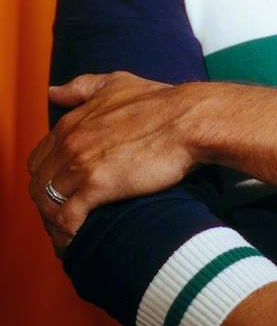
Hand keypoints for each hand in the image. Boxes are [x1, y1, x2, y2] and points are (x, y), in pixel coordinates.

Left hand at [28, 71, 206, 251]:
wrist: (189, 120)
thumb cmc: (159, 102)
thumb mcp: (116, 84)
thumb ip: (81, 87)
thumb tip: (52, 92)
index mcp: (71, 122)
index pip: (38, 160)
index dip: (46, 178)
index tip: (61, 191)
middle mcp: (70, 143)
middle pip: (39, 185)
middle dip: (48, 203)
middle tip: (66, 215)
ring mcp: (81, 165)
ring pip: (48, 204)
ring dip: (54, 223)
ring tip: (70, 234)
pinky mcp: (98, 186)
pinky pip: (66, 220)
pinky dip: (66, 235)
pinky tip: (76, 241)